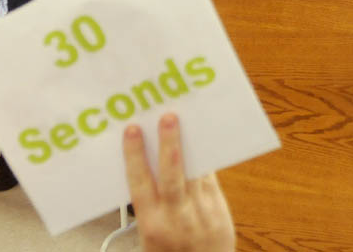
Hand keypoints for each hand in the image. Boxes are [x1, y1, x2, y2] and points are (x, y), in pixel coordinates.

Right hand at [123, 113, 234, 251]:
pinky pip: (210, 180)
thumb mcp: (149, 234)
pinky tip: (200, 145)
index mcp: (151, 224)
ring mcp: (200, 213)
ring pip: (194, 173)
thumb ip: (150, 203)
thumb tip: (148, 162)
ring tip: (187, 123)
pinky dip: (204, 161)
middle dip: (169, 143)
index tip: (133, 130)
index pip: (140, 183)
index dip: (135, 154)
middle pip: (172, 174)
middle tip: (168, 117)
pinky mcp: (218, 211)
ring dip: (190, 146)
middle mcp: (176, 217)